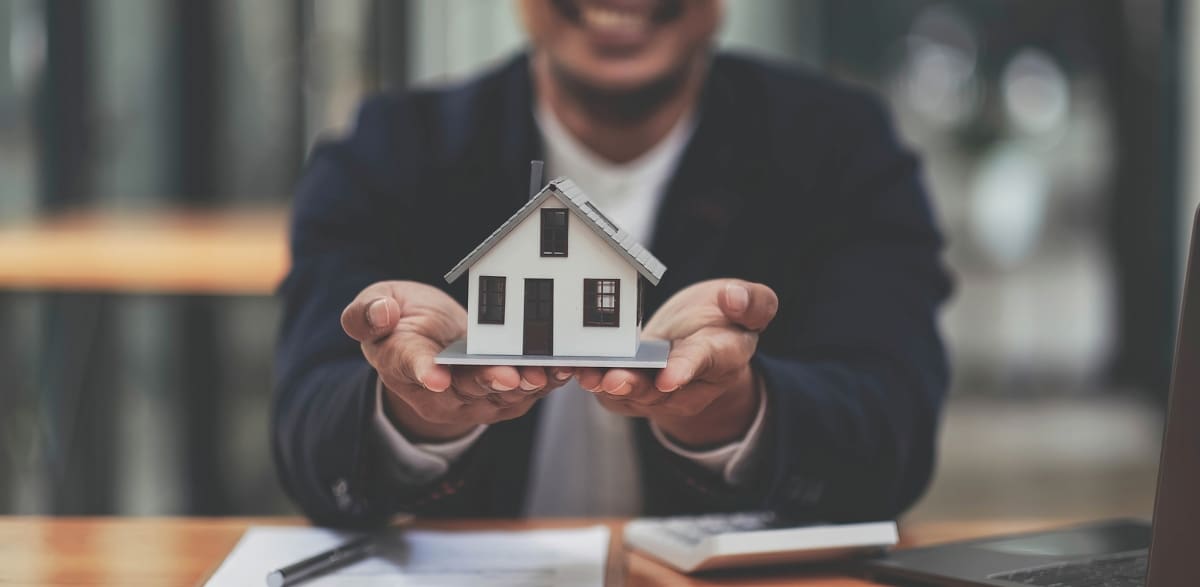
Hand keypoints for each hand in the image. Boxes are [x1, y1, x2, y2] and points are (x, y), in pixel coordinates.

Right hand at [341, 281, 569, 441]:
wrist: (424, 342)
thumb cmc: (397, 322)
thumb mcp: (372, 306)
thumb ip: (366, 314)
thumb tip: (382, 314)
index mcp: (403, 362)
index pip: (412, 368)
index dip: (425, 372)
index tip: (436, 377)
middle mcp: (439, 390)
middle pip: (466, 387)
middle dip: (490, 381)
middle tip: (510, 375)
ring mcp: (471, 398)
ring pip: (501, 394)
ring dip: (526, 385)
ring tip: (548, 372)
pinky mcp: (499, 396)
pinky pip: (524, 393)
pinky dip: (545, 382)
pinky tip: (564, 369)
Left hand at [576, 279, 778, 446]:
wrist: (702, 343)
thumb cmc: (723, 319)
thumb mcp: (751, 303)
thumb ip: (753, 302)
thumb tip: (733, 299)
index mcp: (722, 356)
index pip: (704, 362)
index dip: (686, 369)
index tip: (669, 377)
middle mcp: (689, 383)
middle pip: (661, 389)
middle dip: (636, 385)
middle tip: (612, 380)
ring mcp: (659, 392)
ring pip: (632, 394)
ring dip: (607, 386)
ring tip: (587, 375)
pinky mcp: (634, 391)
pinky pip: (612, 391)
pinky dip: (593, 380)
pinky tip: (573, 369)